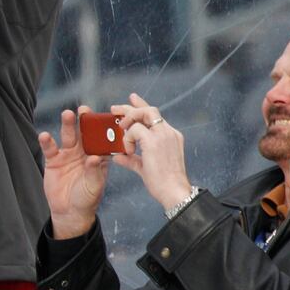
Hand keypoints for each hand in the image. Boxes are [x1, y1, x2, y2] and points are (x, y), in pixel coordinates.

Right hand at [38, 107, 110, 238]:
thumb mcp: (94, 185)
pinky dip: (47, 142)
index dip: (102, 128)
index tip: (103, 117)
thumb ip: (94, 171)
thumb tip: (94, 158)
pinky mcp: (53, 160)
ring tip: (67, 115)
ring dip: (67, 125)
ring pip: (68, 136)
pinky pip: (50, 149)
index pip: (102, 139)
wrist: (69, 211)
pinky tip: (44, 136)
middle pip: (84, 133)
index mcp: (98, 155)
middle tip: (84, 110)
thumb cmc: (87, 198)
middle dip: (84, 121)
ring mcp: (68, 154)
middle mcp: (83, 151)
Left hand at [111, 94, 192, 211]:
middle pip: (149, 110)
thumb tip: (118, 156)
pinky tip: (128, 149)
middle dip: (130, 107)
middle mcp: (168, 132)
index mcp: (170, 136)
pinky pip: (136, 130)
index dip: (142, 105)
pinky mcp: (154, 142)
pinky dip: (128, 138)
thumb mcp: (145, 167)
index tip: (132, 98)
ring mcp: (163, 135)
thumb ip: (131, 159)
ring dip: (128, 119)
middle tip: (115, 110)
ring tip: (121, 130)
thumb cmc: (164, 183)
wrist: (174, 191)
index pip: (155, 115)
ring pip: (143, 114)